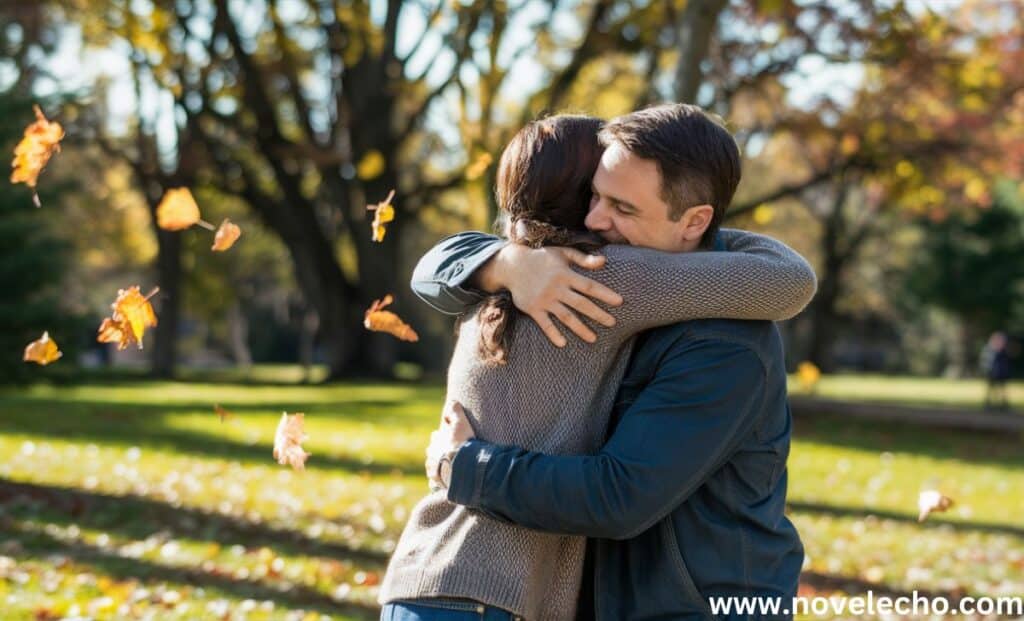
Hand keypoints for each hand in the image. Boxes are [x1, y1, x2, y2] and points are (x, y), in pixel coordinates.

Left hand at [425, 401, 475, 488]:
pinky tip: (446, 482)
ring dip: (439, 466)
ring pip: (433, 467)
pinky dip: (439, 482)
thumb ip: (455, 411)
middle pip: (432, 452)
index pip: (436, 437)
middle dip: (439, 452)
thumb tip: (451, 402)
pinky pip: (435, 483)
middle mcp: (431, 457)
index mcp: (435, 442)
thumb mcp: (461, 423)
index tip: (450, 438)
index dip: (443, 436)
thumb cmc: (462, 445)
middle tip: (450, 453)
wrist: (464, 469)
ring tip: (449, 468)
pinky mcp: (436, 484)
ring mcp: (433, 471)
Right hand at [477, 245, 623, 346]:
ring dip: (580, 328)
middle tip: (612, 323)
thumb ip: (583, 259)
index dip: (605, 294)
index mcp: (565, 274)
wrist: (513, 265)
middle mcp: (556, 288)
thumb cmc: (541, 258)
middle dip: (598, 314)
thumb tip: (604, 261)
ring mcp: (545, 299)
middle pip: (581, 304)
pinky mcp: (533, 308)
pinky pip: (544, 323)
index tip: (619, 302)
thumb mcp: (562, 253)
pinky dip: (553, 333)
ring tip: (593, 338)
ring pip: (566, 317)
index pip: (589, 286)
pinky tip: (563, 343)